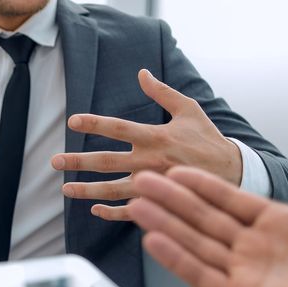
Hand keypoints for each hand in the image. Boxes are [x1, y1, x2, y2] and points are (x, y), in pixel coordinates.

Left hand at [51, 69, 240, 220]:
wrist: (233, 172)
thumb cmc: (207, 139)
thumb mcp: (189, 109)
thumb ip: (163, 92)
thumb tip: (141, 73)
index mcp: (156, 136)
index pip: (119, 128)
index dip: (95, 123)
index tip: (72, 121)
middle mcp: (150, 161)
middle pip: (107, 161)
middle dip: (78, 161)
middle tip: (54, 162)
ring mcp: (153, 184)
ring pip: (113, 189)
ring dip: (87, 190)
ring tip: (65, 189)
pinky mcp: (160, 202)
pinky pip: (131, 211)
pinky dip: (112, 213)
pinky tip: (94, 209)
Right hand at [127, 159, 287, 286]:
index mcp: (280, 224)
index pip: (230, 198)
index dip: (202, 183)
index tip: (174, 168)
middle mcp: (257, 247)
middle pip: (205, 218)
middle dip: (172, 199)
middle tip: (143, 180)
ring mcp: (248, 273)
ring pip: (197, 244)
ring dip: (166, 225)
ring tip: (137, 205)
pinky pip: (202, 275)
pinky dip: (176, 259)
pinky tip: (154, 240)